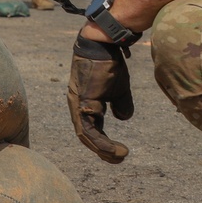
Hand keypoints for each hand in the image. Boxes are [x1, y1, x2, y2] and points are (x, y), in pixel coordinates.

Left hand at [67, 34, 133, 163]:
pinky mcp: (84, 100)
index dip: (102, 143)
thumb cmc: (109, 63)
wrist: (104, 43)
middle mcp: (78, 105)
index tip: (119, 152)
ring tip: (120, 155)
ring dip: (102, 149)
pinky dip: (101, 141)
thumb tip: (124, 118)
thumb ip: (121, 103)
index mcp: (85, 103)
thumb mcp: (119, 88)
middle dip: (102, 151)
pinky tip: (114, 147)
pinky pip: (89, 128)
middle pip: (85, 136)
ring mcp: (78, 103)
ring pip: (85, 135)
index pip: (90, 129)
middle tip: (119, 158)